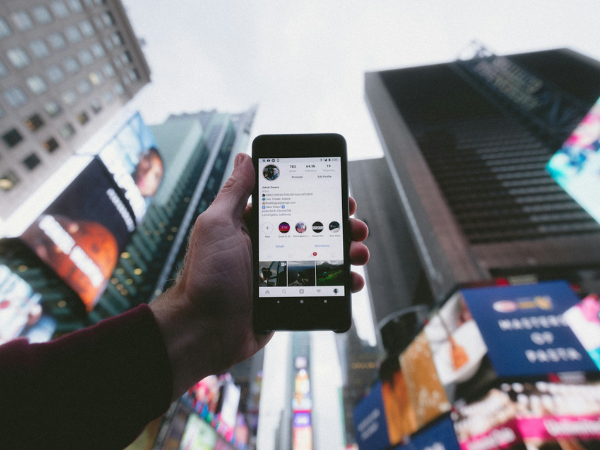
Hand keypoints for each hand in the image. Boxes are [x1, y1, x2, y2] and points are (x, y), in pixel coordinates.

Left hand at [150, 153, 368, 399]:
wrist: (205, 331)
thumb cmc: (206, 276)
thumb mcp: (217, 225)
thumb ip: (234, 192)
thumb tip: (245, 157)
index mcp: (254, 226)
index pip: (294, 205)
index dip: (320, 198)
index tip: (340, 195)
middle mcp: (271, 247)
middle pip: (315, 230)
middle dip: (341, 226)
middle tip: (357, 226)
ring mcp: (283, 273)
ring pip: (324, 258)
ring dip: (347, 252)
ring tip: (359, 253)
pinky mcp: (291, 297)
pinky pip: (322, 287)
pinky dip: (341, 284)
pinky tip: (352, 281)